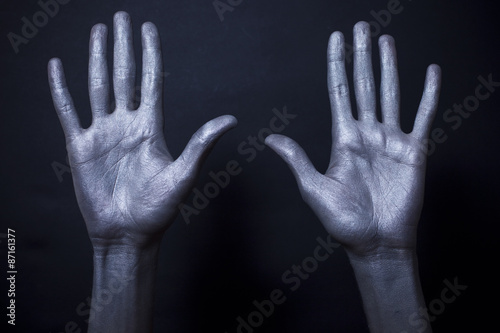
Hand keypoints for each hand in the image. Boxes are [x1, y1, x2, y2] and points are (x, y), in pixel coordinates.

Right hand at [48, 12, 236, 247]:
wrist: (128, 234)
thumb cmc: (157, 210)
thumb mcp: (183, 175)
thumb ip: (202, 144)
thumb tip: (231, 119)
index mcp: (150, 128)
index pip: (150, 81)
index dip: (150, 54)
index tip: (148, 29)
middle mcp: (126, 125)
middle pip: (123, 76)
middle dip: (122, 46)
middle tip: (121, 18)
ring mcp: (103, 134)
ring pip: (97, 86)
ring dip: (96, 58)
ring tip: (97, 31)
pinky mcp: (80, 147)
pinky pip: (68, 111)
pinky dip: (61, 89)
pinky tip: (58, 67)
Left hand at [265, 22, 440, 256]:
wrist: (375, 243)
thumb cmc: (344, 221)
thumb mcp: (315, 188)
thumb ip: (297, 159)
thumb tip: (270, 139)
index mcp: (343, 138)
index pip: (339, 91)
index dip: (338, 64)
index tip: (337, 40)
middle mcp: (367, 133)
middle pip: (363, 85)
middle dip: (362, 55)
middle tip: (362, 26)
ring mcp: (391, 140)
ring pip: (390, 93)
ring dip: (389, 67)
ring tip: (387, 40)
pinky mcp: (414, 151)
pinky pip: (423, 116)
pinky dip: (428, 94)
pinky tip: (430, 73)